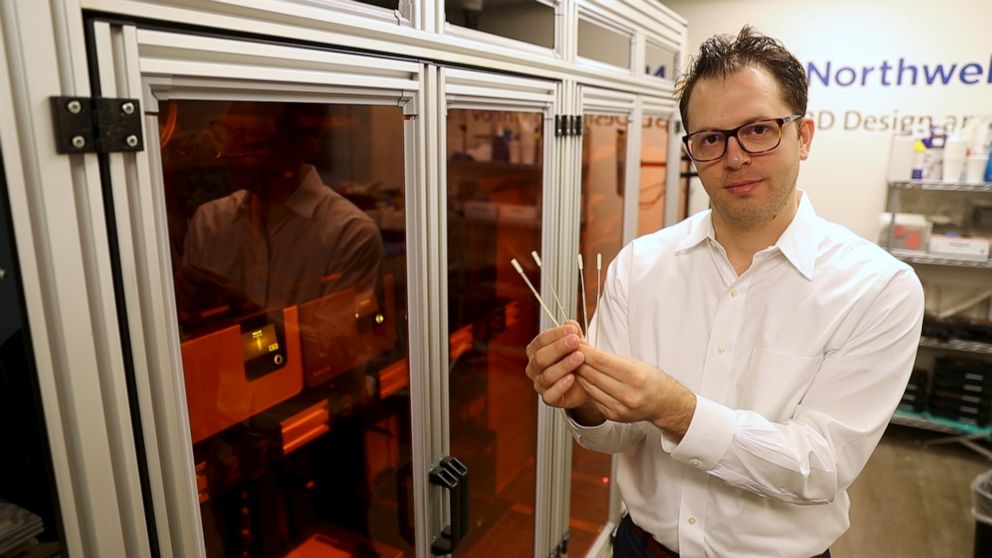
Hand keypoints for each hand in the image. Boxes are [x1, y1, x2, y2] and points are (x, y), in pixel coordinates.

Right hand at [525, 320, 589, 408]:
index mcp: (536, 351)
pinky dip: (561, 386)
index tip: (572, 330)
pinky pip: (551, 394)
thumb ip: (573, 332)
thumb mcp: (578, 342)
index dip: (556, 334)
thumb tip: (570, 323)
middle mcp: (534, 368)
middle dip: (559, 348)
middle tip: (575, 341)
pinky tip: (572, 378)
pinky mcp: (549, 399)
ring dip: (564, 365)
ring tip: (579, 358)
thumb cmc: (578, 360)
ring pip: (547, 375)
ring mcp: (540, 384)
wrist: (589, 381)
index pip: (541, 340)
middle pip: (541, 357)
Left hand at [574, 345, 695, 438]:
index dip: (584, 351)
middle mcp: (628, 394)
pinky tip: (583, 378)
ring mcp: (619, 407)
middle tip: (568, 352)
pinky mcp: (613, 415)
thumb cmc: (649, 379)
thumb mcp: (634, 362)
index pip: (600, 361)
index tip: (574, 343)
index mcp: (635, 376)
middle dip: (577, 361)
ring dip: (578, 374)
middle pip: (592, 374)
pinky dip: (586, 387)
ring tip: (572, 364)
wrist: (663, 403)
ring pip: (589, 387)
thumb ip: (608, 357)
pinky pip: (593, 398)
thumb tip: (583, 346)